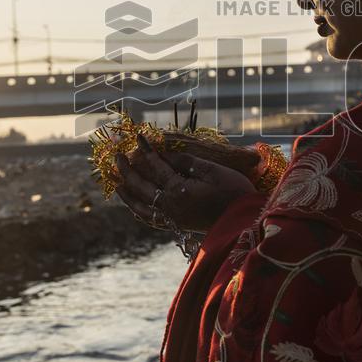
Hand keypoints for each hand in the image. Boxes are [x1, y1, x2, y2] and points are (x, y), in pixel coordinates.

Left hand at [114, 134, 256, 232]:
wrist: (244, 222)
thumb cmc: (234, 192)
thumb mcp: (213, 171)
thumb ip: (186, 162)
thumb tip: (165, 154)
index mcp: (179, 190)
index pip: (156, 166)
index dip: (146, 150)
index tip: (138, 136)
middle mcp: (170, 206)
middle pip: (141, 186)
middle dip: (127, 169)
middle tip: (117, 156)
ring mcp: (172, 218)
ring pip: (140, 206)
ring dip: (127, 193)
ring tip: (117, 182)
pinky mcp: (177, 225)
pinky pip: (150, 219)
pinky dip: (139, 211)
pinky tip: (134, 205)